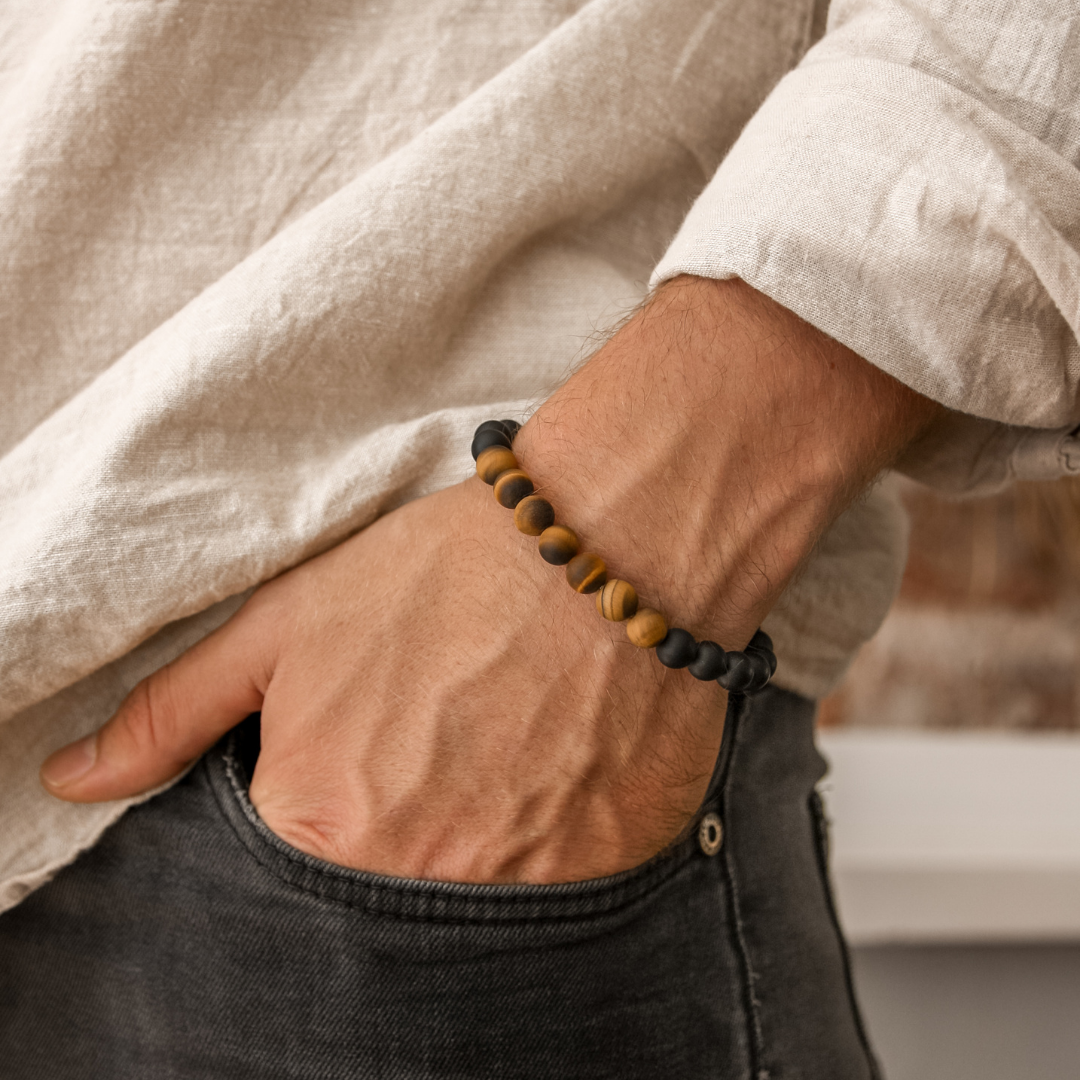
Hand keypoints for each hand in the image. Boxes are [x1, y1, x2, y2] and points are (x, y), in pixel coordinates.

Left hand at [40, 278, 938, 882]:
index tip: (371, 737)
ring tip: (505, 732)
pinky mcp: (608, 870)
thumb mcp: (287, 623)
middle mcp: (420, 879)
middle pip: (383, 883)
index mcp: (324, 825)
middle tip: (442, 730)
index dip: (327, 788)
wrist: (605, 542)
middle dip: (400, 814)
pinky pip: (557, 878)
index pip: (292, 857)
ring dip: (478, 822)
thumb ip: (171, 713)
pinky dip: (551, 828)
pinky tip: (558, 750)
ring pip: (473, 886)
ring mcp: (523, 885)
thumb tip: (72, 782)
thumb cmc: (441, 570)